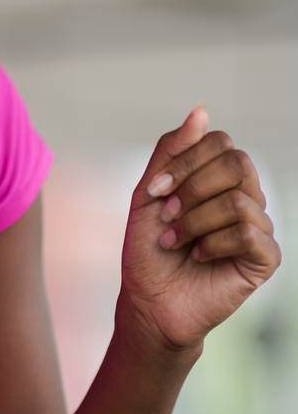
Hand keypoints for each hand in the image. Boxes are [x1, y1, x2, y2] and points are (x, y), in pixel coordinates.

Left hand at [118, 105, 281, 353]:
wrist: (148, 303)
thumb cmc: (148, 249)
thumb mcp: (148, 194)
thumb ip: (172, 152)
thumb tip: (201, 110)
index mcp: (219, 178)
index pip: (220, 142)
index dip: (185, 161)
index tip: (153, 191)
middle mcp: (245, 196)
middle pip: (238, 163)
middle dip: (192, 188)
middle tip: (166, 216)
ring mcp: (258, 226)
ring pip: (240, 199)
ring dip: (195, 221)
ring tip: (174, 241)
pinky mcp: (265, 257)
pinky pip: (249, 233)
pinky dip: (212, 243)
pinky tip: (197, 256)